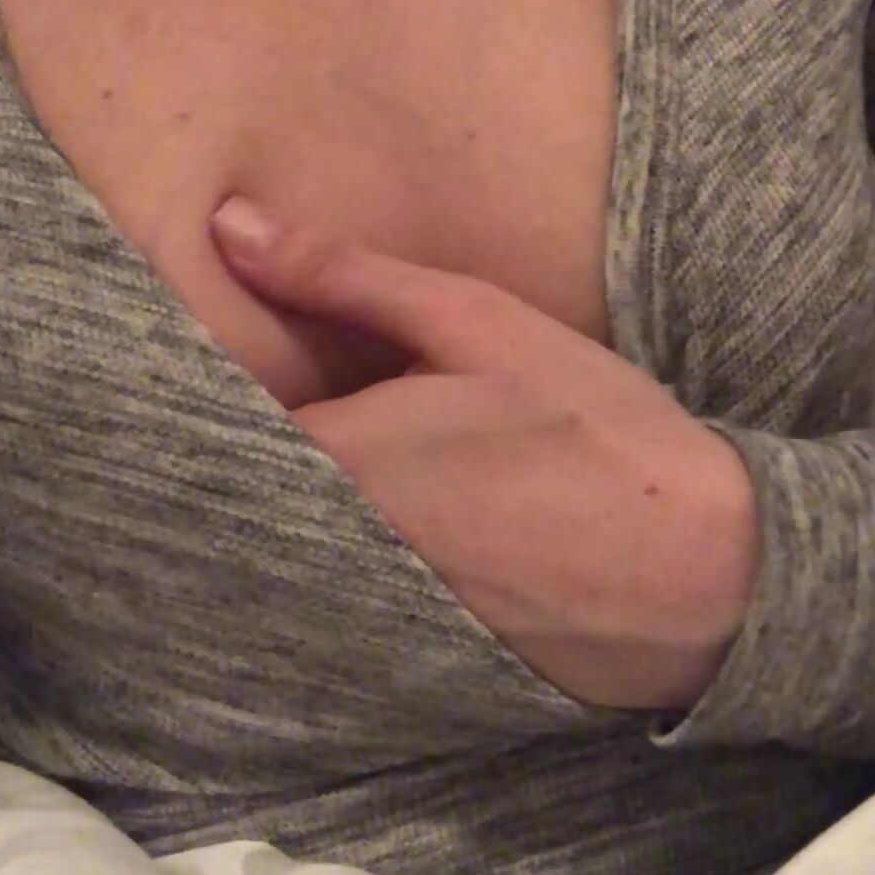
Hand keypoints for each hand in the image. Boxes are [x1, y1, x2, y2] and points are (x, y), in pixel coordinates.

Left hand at [211, 197, 759, 709]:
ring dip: (269, 501)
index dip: (187, 382)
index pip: (209, 417)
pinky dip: (322, 554)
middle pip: (236, 488)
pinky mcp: (396, 648)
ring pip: (275, 539)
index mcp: (335, 457)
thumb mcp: (474, 322)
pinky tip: (369, 522)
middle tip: (206, 410)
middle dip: (226, 445)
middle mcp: (326, 546)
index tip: (173, 351)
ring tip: (273, 461)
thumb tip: (227, 226)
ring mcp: (358, 610)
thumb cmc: (594, 431)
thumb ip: (342, 276)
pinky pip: (323, 590)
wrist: (701, 575)